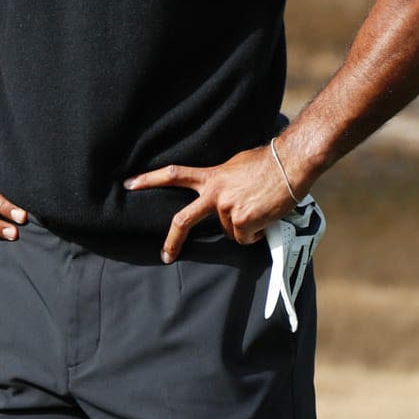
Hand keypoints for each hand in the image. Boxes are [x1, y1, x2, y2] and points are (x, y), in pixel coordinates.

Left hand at [124, 145, 297, 262]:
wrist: (290, 164)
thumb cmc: (266, 162)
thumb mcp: (234, 165)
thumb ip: (220, 179)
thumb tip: (218, 190)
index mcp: (210, 176)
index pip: (172, 175)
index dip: (149, 179)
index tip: (128, 184)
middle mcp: (214, 194)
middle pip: (183, 219)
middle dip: (173, 240)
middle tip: (165, 256)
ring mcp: (227, 209)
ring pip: (230, 232)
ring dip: (243, 227)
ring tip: (258, 208)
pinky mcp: (243, 222)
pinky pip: (246, 238)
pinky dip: (256, 234)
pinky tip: (265, 218)